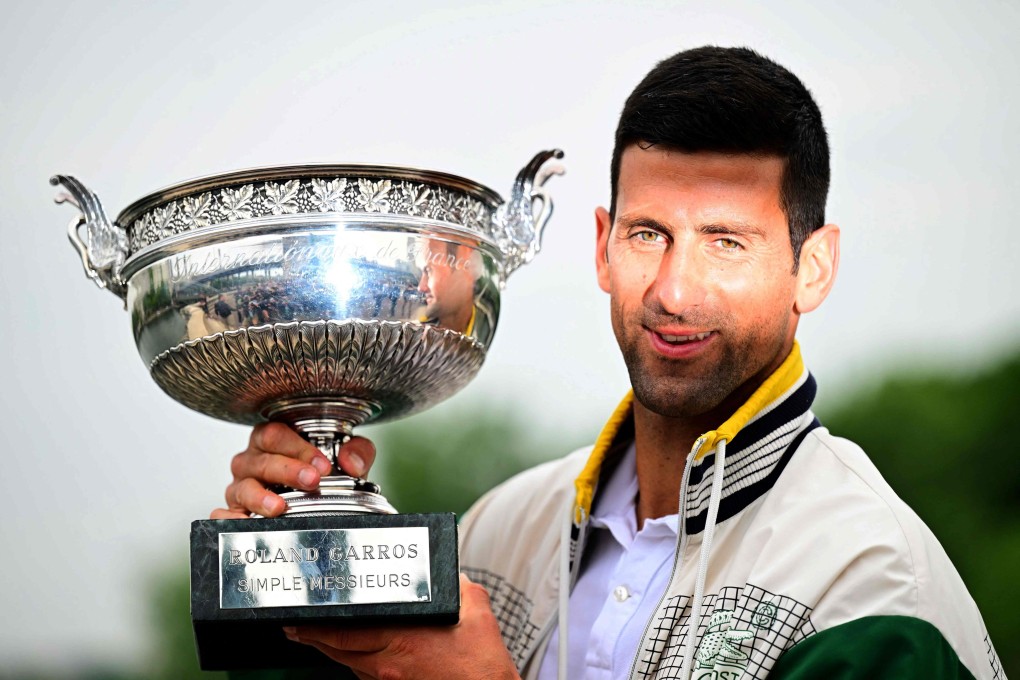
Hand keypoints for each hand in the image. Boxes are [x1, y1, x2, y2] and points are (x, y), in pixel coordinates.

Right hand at [210, 422, 376, 518]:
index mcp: (273, 440)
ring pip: (243, 487)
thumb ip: (356, 451)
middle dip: (288, 470)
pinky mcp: (234, 511)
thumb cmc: (320, 473)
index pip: (277, 435)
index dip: (299, 448)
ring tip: (279, 507)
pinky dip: (229, 518)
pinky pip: (222, 514)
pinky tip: (245, 523)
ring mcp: (240, 487)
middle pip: (262, 460)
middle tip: (312, 481)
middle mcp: (252, 461)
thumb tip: (352, 462)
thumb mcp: (343, 458)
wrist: (315, 501)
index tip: (322, 465)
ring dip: (261, 497)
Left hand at [284, 574, 519, 679]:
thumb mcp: (474, 607)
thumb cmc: (480, 660)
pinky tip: (349, 653)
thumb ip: (456, 583)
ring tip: (310, 635)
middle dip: (311, 635)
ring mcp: (390, 679)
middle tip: (294, 624)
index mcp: (403, 635)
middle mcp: (390, 660)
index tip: (303, 611)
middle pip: (338, 647)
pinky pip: (364, 674)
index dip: (320, 621)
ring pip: (347, 662)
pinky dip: (352, 662)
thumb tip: (449, 570)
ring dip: (327, 648)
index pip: (347, 627)